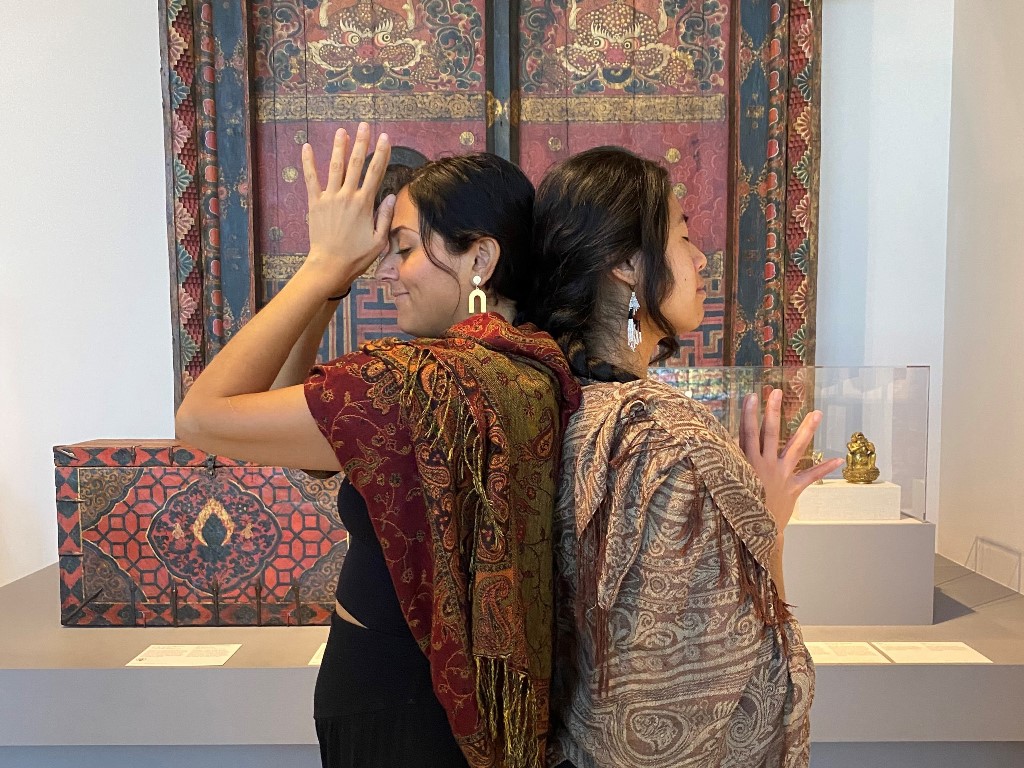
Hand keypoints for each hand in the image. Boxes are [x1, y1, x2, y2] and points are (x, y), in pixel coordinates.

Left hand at [301, 123, 395, 296]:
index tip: (385, 138)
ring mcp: (329, 198)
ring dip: (339, 147)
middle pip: (356, 164)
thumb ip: (385, 217)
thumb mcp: (378, 240)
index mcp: (364, 204)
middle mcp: (347, 196)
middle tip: (365, 126)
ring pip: (335, 167)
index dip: (382, 153)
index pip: (375, 173)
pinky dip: (308, 163)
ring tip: (342, 131)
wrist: (329, 265)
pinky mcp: (315, 203)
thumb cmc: (356, 257)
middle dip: (361, 143)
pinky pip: (311, 179)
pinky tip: (306, 147)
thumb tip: (392, 196)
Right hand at [739, 389, 843, 532]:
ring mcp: (781, 476)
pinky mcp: (793, 489)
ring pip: (795, 448)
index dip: (749, 414)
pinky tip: (838, 459)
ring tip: (817, 413)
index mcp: (747, 463)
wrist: (753, 534)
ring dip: (807, 430)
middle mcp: (765, 466)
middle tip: (777, 393)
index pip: (747, 433)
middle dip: (773, 412)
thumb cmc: (736, 507)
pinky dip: (824, 468)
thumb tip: (720, 443)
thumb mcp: (727, 483)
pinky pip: (811, 476)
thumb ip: (728, 462)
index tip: (751, 395)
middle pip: (770, 434)